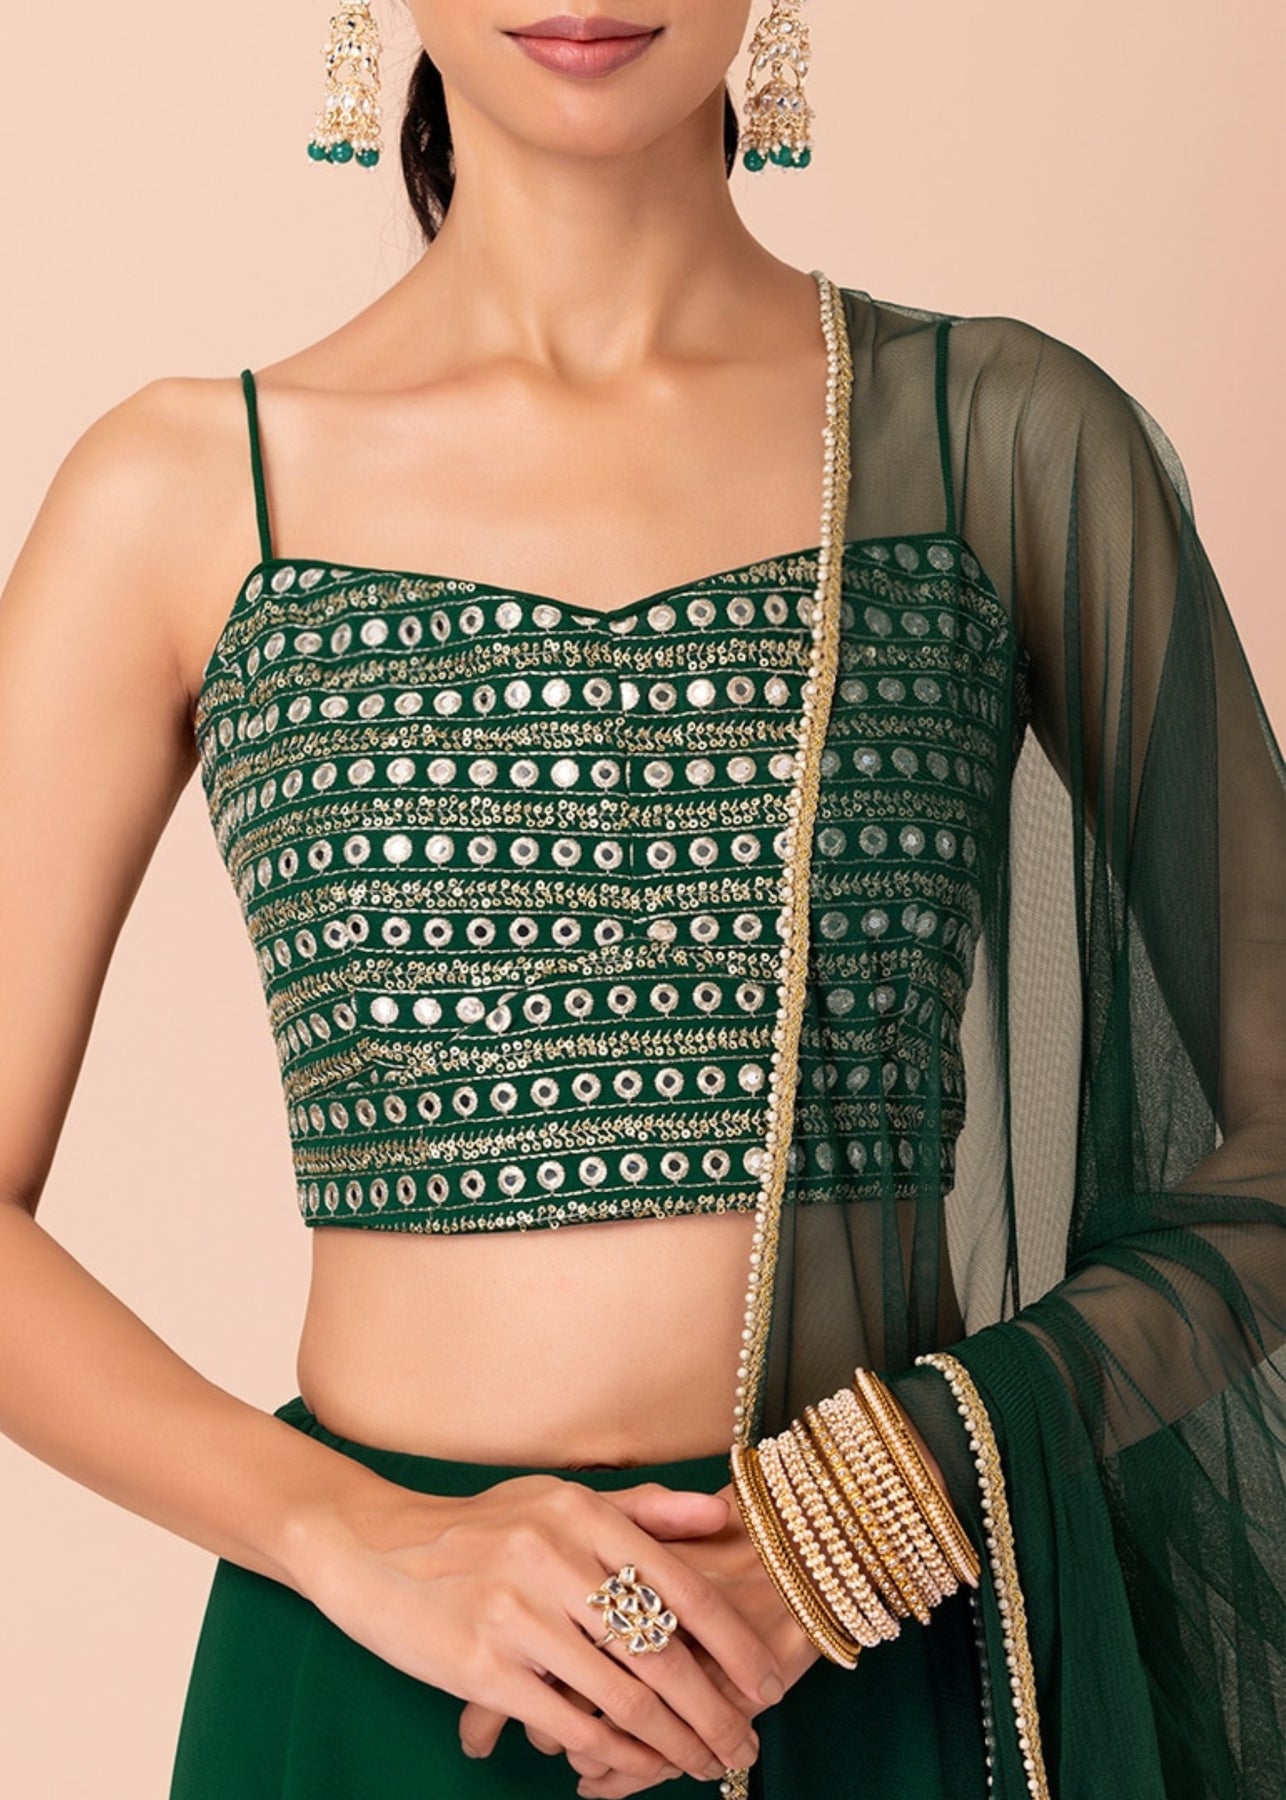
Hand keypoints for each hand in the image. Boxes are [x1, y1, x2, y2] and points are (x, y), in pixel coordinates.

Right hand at [295, 1472, 783, 1787]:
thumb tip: (719, 1512)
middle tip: (746, 1744)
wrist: (372, 1546)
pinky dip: (612, 1752)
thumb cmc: (476, 1525)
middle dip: (714, 1707)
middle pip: (659, 1649)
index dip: (733, 1642)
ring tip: (704, 1763)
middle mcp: (554, 1557)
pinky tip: (636, 1766)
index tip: (768, 1681)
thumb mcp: (555, 1498)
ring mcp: (516, 1614)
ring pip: (621, 1694)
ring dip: (673, 1741)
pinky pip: (567, 1722)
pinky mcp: (481, 1667)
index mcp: (581, 1514)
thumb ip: (640, 1509)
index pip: (680, 1585)